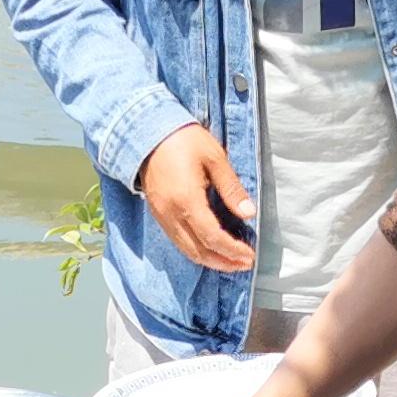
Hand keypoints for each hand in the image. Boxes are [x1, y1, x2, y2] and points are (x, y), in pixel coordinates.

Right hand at [136, 124, 257, 274]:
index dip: (232, 251)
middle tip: (244, 264)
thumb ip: (231, 188)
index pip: (212, 237)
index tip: (250, 256)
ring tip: (230, 262)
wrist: (146, 132)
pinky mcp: (158, 214)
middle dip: (224, 262)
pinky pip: (178, 241)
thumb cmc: (182, 139)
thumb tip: (249, 213)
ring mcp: (162, 216)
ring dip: (210, 260)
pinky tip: (209, 249)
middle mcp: (171, 214)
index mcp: (186, 200)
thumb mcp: (214, 158)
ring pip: (186, 250)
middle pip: (199, 251)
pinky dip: (195, 250)